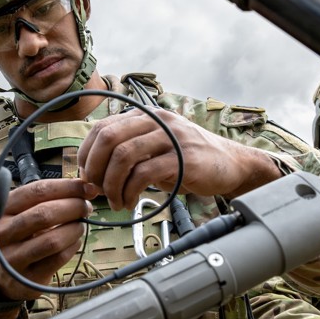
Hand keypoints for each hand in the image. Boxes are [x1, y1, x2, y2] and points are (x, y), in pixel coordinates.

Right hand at [0, 178, 96, 300]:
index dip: (66, 187)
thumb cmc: (18, 237)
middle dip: (73, 207)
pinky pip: (58, 258)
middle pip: (44, 214)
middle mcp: (1, 234)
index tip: (86, 187)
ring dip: (74, 229)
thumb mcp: (21, 214)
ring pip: (52, 240)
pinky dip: (73, 247)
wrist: (2, 278)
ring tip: (80, 225)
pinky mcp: (27, 279)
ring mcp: (12, 259)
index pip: (36, 191)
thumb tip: (87, 188)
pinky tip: (74, 242)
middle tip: (86, 207)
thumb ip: (48, 199)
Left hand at [77, 108, 280, 209]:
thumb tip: (95, 170)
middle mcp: (158, 121)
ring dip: (112, 184)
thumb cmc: (191, 159)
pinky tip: (130, 202)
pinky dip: (129, 192)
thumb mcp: (158, 146)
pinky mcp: (183, 159)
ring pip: (124, 155)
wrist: (232, 164)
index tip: (86, 175)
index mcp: (147, 116)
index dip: (87, 153)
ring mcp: (171, 138)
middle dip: (95, 168)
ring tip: (115, 201)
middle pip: (109, 138)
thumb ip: (131, 149)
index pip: (103, 127)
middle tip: (96, 190)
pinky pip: (144, 173)